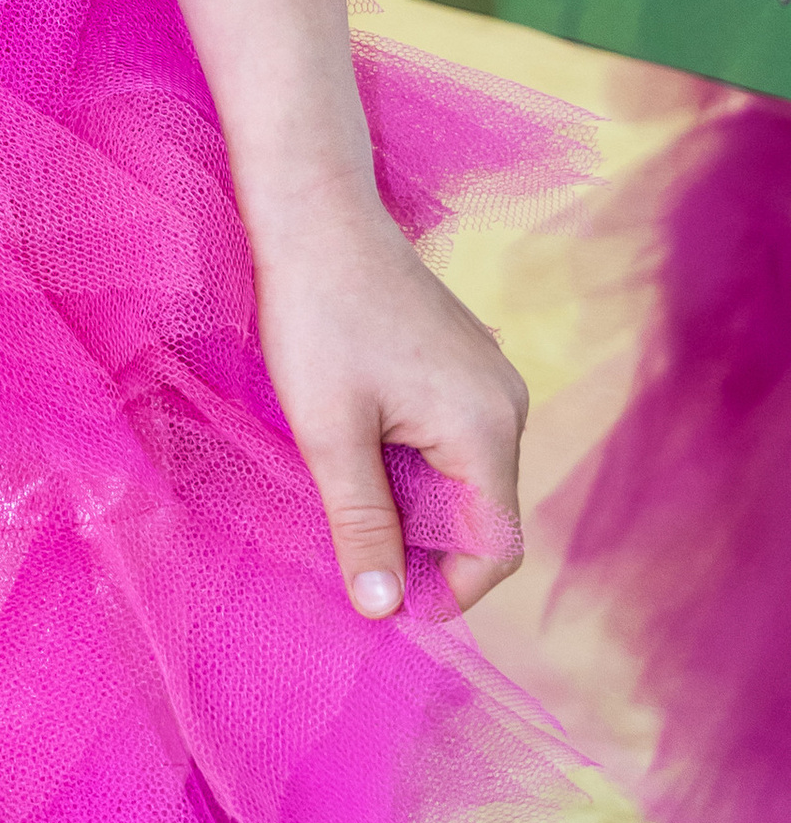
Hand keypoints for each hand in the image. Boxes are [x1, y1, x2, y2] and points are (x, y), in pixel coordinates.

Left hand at [252, 188, 527, 618]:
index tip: (381, 601)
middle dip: (423, 545)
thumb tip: (382, 609)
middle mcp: (507, 404)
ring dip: (413, 500)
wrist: (315, 212)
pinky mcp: (464, 359)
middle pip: (483, 515)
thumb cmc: (318, 316)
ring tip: (347, 490)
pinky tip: (360, 445)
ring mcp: (490, 377)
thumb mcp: (330, 432)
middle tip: (352, 550)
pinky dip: (414, 461)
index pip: (495, 547)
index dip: (444, 589)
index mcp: (488, 427)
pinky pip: (454, 438)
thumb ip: (363, 524)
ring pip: (465, 476)